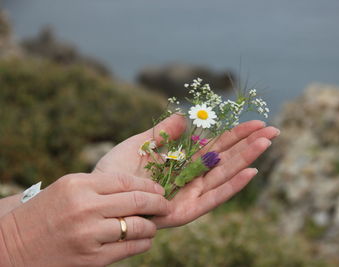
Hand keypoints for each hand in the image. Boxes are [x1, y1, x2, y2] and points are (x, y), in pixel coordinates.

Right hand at [0, 173, 169, 266]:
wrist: (13, 246)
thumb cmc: (45, 212)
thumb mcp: (68, 188)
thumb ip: (100, 185)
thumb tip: (137, 187)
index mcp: (79, 185)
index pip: (126, 181)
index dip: (149, 185)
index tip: (159, 189)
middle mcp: (85, 207)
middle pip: (137, 201)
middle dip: (158, 203)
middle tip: (166, 205)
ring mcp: (88, 234)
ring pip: (137, 226)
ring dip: (151, 226)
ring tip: (152, 225)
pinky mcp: (91, 258)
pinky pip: (129, 248)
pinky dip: (143, 243)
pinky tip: (144, 240)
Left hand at [94, 115, 279, 228]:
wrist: (96, 196)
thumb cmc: (115, 171)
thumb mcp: (140, 144)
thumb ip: (164, 133)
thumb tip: (185, 116)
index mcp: (182, 163)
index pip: (216, 146)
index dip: (235, 134)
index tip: (256, 122)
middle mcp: (191, 179)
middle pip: (226, 159)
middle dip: (249, 144)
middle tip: (273, 130)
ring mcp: (190, 195)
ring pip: (224, 175)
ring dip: (246, 159)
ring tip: (267, 142)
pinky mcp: (186, 212)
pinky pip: (213, 197)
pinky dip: (232, 186)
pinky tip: (251, 171)